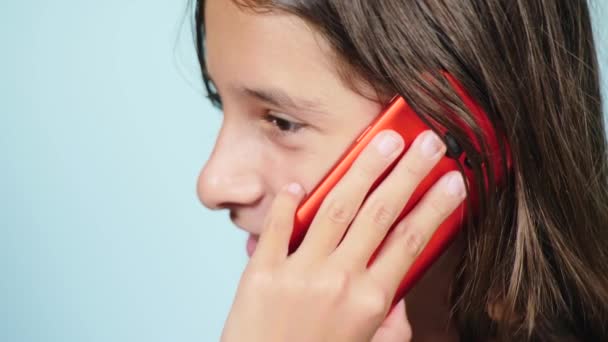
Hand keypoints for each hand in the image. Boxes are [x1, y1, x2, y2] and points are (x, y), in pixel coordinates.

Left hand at [221, 130, 465, 341]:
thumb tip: (400, 290)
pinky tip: (303, 182)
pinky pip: (277, 226)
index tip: (453, 179)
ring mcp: (300, 273)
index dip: (436, 205)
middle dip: (410, 171)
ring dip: (365, 168)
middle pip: (382, 212)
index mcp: (370, 300)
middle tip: (429, 142)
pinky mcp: (264, 273)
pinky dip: (289, 201)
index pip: (412, 239)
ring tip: (385, 140)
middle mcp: (339, 280)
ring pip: (338, 207)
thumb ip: (392, 321)